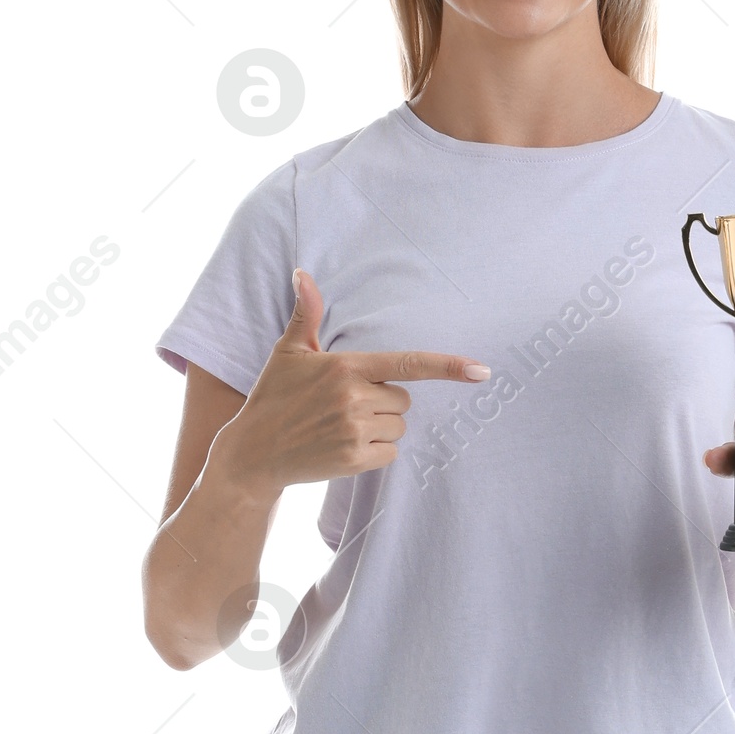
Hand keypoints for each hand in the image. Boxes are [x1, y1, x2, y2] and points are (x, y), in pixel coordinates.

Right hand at [212, 270, 492, 504]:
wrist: (253, 453)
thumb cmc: (274, 398)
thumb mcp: (288, 353)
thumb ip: (306, 314)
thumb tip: (302, 273)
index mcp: (346, 366)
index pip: (407, 363)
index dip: (448, 367)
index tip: (481, 371)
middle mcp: (354, 398)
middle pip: (404, 399)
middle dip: (383, 401)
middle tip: (344, 405)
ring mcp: (356, 431)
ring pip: (398, 426)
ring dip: (379, 427)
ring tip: (340, 426)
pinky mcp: (355, 460)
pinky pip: (390, 453)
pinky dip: (374, 452)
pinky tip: (342, 447)